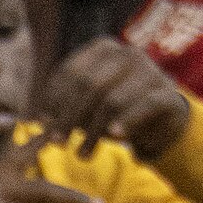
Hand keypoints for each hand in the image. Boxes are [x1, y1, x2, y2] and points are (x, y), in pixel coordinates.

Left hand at [41, 38, 189, 161]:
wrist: (162, 119)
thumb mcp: (88, 104)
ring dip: (93, 131)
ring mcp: (150, 71)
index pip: (72, 72)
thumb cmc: (116, 109)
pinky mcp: (167, 94)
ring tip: (82, 154)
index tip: (43, 125)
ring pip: (112, 100)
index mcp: (106, 49)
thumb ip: (66, 106)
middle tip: (57, 143)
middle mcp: (129, 54)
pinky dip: (127, 122)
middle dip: (69, 117)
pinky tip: (115, 137)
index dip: (54, 100)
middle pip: (89, 85)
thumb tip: (36, 119)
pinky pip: (143, 107)